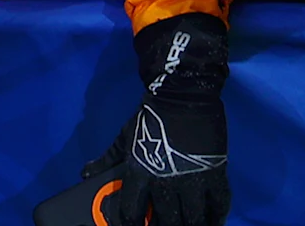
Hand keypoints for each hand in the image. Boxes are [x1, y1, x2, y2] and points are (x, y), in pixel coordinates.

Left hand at [80, 13, 228, 225]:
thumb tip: (84, 173)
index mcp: (140, 175)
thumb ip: (106, 159)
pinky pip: (219, 201)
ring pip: (194, 216)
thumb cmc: (150, 116)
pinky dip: (218, 215)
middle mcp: (166, 182)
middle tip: (166, 225)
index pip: (132, 213)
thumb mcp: (123, 138)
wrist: (183, 93)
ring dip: (192, 224)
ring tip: (192, 225)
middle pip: (167, 221)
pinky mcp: (216, 171)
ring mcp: (193, 178)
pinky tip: (214, 220)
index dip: (132, 225)